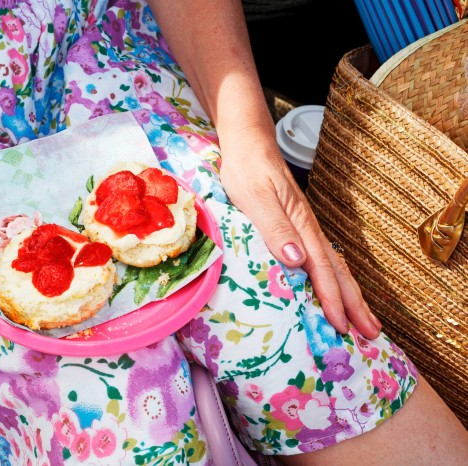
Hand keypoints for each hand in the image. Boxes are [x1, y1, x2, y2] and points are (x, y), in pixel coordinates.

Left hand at [218, 132, 381, 338]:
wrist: (249, 145)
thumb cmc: (248, 170)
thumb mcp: (256, 199)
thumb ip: (275, 228)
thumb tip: (297, 260)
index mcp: (301, 226)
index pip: (321, 270)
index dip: (332, 299)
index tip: (342, 325)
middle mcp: (308, 230)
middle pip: (337, 272)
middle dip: (354, 304)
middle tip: (371, 334)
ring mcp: (304, 228)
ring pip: (332, 267)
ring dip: (348, 295)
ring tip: (364, 319)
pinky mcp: (295, 227)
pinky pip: (321, 260)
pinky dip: (332, 280)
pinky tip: (333, 289)